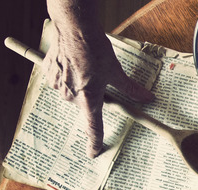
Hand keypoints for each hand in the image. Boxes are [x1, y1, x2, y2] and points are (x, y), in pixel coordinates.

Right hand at [41, 23, 153, 157]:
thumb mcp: (116, 71)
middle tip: (97, 79)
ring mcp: (58, 86)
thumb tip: (148, 98)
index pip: (93, 127)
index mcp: (89, 99)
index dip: (94, 141)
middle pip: (86, 105)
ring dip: (80, 85)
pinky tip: (74, 64)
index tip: (93, 153)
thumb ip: (130, 89)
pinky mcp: (49, 75)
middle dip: (93, 96)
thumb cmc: (95, 49)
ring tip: (86, 67)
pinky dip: (68, 76)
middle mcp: (72, 96)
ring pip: (73, 93)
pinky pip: (61, 82)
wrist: (73, 28)